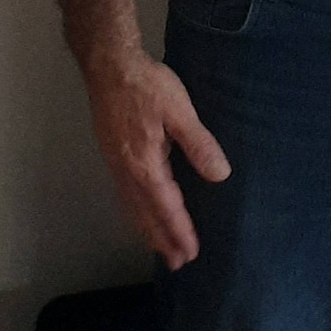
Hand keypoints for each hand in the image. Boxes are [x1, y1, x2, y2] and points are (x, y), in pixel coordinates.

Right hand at [85, 51, 230, 269]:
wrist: (110, 66)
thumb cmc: (148, 86)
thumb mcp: (180, 111)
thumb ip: (200, 144)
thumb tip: (220, 176)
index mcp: (145, 164)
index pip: (166, 207)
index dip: (179, 231)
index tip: (190, 252)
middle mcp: (127, 170)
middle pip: (145, 214)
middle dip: (162, 239)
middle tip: (177, 264)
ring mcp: (116, 164)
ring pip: (132, 207)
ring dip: (147, 229)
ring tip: (160, 249)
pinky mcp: (113, 155)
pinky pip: (125, 195)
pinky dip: (135, 212)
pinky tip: (141, 214)